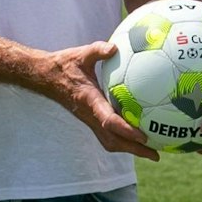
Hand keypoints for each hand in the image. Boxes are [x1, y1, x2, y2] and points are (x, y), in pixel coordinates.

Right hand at [39, 41, 160, 160]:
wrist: (46, 77)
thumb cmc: (65, 65)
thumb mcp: (81, 54)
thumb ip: (98, 50)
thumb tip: (114, 47)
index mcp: (89, 101)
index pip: (109, 121)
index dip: (126, 130)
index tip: (144, 136)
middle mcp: (89, 115)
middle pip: (113, 140)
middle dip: (134, 149)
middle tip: (155, 154)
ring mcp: (89, 120)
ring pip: (110, 142)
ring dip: (130, 149)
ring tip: (151, 152)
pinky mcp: (90, 120)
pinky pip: (107, 136)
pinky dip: (123, 141)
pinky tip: (137, 137)